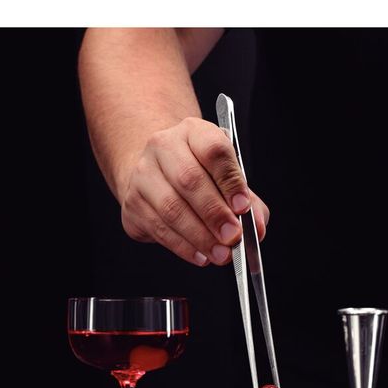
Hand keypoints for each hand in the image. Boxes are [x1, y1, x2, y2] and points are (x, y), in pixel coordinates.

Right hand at [118, 117, 269, 265]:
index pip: (213, 150)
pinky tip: (200, 255)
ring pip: (171, 208)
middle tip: (233, 236)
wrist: (154, 173)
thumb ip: (247, 200)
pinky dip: (183, 247)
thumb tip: (256, 227)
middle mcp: (163, 147)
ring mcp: (142, 175)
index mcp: (192, 132)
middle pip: (189, 179)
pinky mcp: (132, 203)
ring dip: (200, 236)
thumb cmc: (197, 174)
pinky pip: (159, 229)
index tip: (243, 207)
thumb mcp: (225, 176)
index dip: (230, 180)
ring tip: (221, 253)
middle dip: (214, 213)